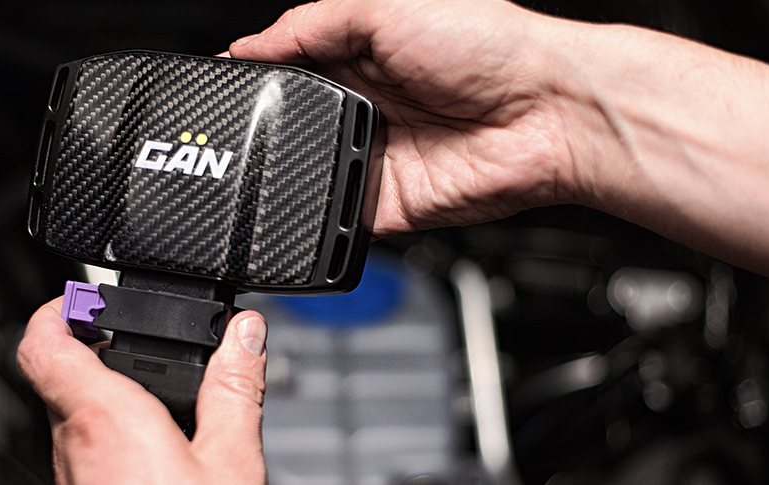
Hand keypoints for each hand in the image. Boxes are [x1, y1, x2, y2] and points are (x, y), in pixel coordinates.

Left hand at [17, 297, 267, 484]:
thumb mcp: (231, 463)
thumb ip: (235, 390)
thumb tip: (246, 335)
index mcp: (104, 415)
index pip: (42, 340)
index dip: (58, 307)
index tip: (89, 299)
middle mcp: (72, 443)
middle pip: (62, 374)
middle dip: (101, 353)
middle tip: (141, 344)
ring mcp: (70, 475)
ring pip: (73, 416)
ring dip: (110, 398)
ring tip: (161, 396)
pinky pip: (84, 451)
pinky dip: (113, 434)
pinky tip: (158, 450)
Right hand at [231, 0, 768, 275]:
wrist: (546, 114)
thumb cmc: (489, 46)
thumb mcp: (386, 8)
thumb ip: (313, 24)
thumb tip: (249, 46)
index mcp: (359, 58)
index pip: (287, 70)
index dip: (255, 78)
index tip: (221, 84)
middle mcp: (362, 110)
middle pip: (289, 126)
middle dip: (265, 128)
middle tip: (244, 126)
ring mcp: (372, 160)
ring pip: (305, 175)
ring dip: (290, 171)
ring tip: (285, 155)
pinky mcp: (384, 206)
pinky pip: (334, 219)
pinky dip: (316, 216)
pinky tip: (306, 200)